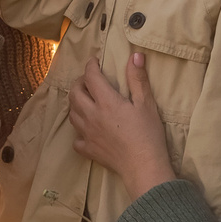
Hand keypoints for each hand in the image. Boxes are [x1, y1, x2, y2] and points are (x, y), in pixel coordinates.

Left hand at [68, 54, 176, 198]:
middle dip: (78, 82)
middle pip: (75, 93)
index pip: (91, 77)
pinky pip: (76, 138)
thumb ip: (138, 79)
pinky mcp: (89, 149)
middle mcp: (91, 115)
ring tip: (85, 100)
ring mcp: (87, 134)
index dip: (90, 66)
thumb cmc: (148, 134)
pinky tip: (86, 130)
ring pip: (72, 113)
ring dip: (75, 103)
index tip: (94, 61)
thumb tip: (135, 55)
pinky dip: (78, 131)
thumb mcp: (146, 103)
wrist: (144, 166)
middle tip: (87, 79)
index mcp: (106, 102)